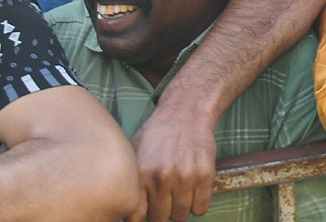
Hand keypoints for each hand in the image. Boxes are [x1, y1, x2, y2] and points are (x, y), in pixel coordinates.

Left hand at [131, 107, 217, 221]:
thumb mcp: (134, 153)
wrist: (186, 113)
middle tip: (162, 201)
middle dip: (160, 213)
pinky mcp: (205, 175)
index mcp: (141, 173)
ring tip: (177, 195)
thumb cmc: (157, 135)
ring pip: (181, 216)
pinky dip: (197, 204)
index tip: (145, 210)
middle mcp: (162, 177)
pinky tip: (192, 192)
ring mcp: (185, 176)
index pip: (136, 217)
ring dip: (178, 209)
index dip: (140, 216)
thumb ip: (129, 182)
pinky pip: (201, 208)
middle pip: (160, 219)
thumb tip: (121, 206)